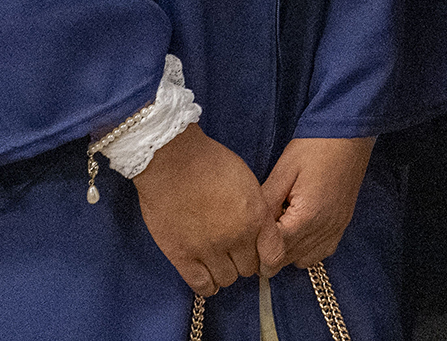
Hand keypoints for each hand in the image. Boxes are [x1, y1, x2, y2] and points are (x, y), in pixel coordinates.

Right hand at [132, 124, 270, 298]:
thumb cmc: (210, 162)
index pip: (273, 255)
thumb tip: (258, 229)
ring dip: (225, 272)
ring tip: (218, 261)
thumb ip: (256, 210)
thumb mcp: (248, 182)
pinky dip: (207, 285)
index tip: (262, 259)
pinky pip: (201, 285)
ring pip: (227, 279)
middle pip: (248, 269)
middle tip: (235, 254)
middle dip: (245, 262)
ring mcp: (208, 249)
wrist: (173, 161)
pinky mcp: (182, 256)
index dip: (268, 260)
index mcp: (256, 217)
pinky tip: (206, 275)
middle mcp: (236, 237)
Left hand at [258, 136, 374, 272]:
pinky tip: (298, 230)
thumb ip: (266, 203)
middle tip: (260, 230)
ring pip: (304, 260)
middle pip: (287, 260)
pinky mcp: (342, 224)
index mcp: (306, 216)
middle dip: (270, 250)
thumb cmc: (315, 147)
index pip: (274, 253)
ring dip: (287, 251)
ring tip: (279, 228)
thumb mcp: (283, 170)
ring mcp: (336, 228)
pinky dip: (307, 249)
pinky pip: (321, 252)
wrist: (350, 134)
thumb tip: (250, 227)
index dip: (256, 249)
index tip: (246, 238)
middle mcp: (324, 229)